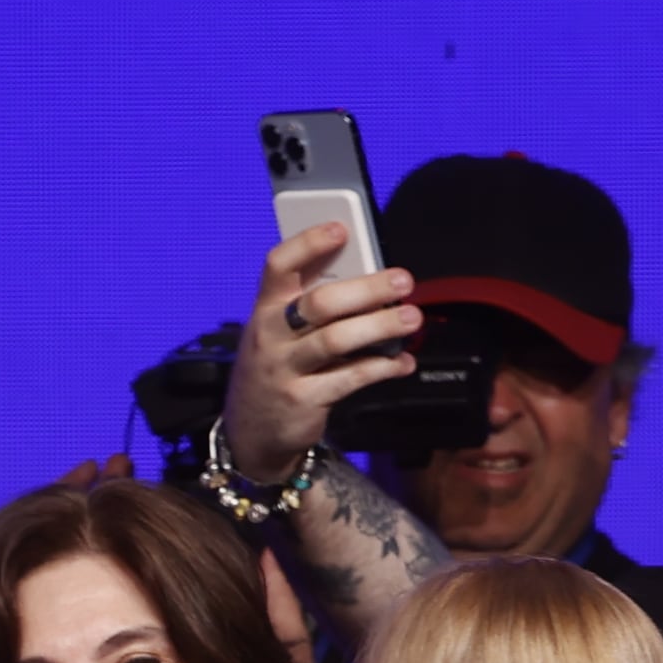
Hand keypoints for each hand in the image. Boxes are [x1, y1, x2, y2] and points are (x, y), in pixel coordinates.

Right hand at [220, 219, 418, 484]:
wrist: (250, 433)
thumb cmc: (277, 368)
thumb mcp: (278, 333)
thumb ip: (312, 307)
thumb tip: (371, 280)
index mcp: (265, 309)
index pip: (278, 266)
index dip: (308, 244)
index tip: (341, 229)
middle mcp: (270, 336)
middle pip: (319, 302)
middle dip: (366, 288)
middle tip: (403, 281)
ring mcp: (284, 369)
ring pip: (337, 340)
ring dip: (381, 326)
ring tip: (412, 318)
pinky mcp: (303, 401)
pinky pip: (349, 379)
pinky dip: (383, 368)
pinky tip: (402, 362)